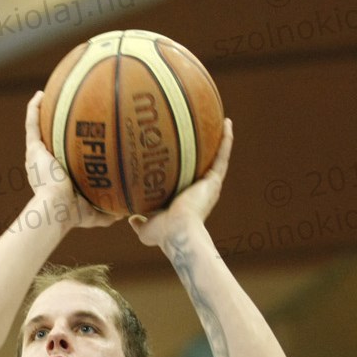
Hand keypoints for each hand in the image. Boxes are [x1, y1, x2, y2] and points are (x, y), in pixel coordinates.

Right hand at [24, 92, 119, 231]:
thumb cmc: (73, 214)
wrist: (57, 209)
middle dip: (52, 127)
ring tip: (47, 96)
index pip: (60, 158)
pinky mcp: (33, 149)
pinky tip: (40, 95)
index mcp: (55, 177)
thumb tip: (127, 211)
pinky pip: (31, 124)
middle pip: (47, 140)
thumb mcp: (95, 213)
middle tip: (63, 112)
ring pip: (36, 129)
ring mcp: (37, 155)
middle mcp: (44, 164)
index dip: (65, 147)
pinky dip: (33, 109)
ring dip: (40, 112)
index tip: (77, 136)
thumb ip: (110, 211)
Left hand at [127, 119, 233, 249]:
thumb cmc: (163, 234)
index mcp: (187, 200)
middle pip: (205, 165)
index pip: (188, 179)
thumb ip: (139, 222)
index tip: (182, 154)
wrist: (177, 232)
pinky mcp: (214, 180)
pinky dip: (226, 140)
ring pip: (217, 157)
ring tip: (222, 121)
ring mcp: (209, 184)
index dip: (187, 168)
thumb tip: (130, 218)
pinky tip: (226, 124)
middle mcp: (201, 191)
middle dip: (206, 150)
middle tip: (205, 132)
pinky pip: (222, 155)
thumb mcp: (147, 227)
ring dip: (221, 140)